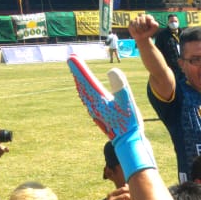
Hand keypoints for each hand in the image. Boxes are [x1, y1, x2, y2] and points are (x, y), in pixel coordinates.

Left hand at [67, 55, 154, 179]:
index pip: (86, 80)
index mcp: (98, 100)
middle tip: (72, 60)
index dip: (78, 68)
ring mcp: (95, 111)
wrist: (128, 142)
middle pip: (82, 85)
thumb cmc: (129, 122)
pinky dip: (85, 91)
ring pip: (84, 93)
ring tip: (77, 73)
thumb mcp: (127, 101)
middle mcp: (93, 105)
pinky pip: (88, 100)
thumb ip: (120, 85)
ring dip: (80, 81)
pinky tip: (87, 92)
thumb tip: (111, 70)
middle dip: (77, 72)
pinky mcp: (99, 116)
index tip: (71, 57)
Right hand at [128, 14, 159, 40]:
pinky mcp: (131, 22)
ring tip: (141, 31)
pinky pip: (132, 26)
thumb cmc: (149, 32)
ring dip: (139, 29)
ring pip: (136, 23)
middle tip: (145, 31)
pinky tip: (136, 31)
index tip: (149, 27)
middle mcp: (141, 16)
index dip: (148, 24)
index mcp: (148, 16)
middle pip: (142, 20)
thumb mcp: (154, 29)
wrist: (143, 37)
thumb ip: (155, 25)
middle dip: (144, 27)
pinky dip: (135, 30)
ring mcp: (135, 19)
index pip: (148, 17)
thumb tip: (152, 22)